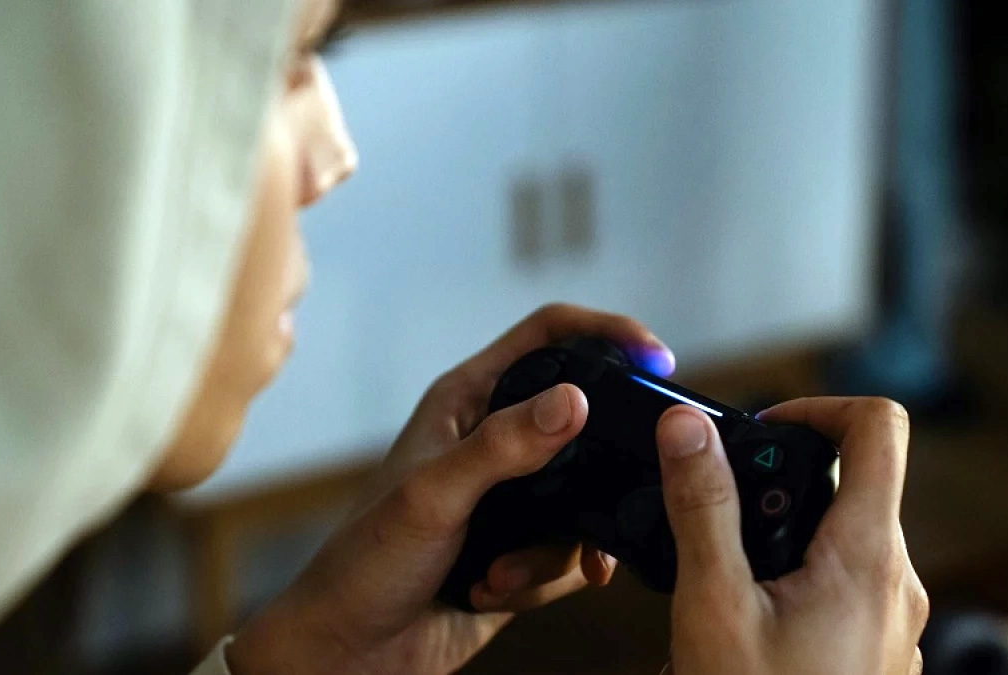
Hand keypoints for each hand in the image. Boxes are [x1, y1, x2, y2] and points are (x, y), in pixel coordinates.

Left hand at [228, 304, 674, 674]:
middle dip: (603, 460)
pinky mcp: (525, 549)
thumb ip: (503, 447)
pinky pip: (573, 552)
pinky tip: (498, 593)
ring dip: (553, 548)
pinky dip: (548, 579)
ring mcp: (514, 498)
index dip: (606, 332)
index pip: (549, 336)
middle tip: (627, 482)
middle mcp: (495, 441)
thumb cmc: (364, 563)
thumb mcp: (434, 497)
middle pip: (583, 419)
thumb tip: (574, 400)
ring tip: (497, 573)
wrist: (351, 654)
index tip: (657, 358)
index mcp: (467, 402)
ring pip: (586, 498)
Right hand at [655, 397, 927, 674]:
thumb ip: (703, 508)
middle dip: (783, 486)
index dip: (819, 407)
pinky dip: (801, 582)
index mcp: (867, 557)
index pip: (880, 426)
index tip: (766, 432)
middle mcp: (896, 584)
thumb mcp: (715, 605)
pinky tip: (756, 618)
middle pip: (853, 485)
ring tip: (732, 579)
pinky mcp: (879, 650)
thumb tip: (687, 427)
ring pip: (845, 540)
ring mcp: (894, 621)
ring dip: (787, 537)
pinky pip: (847, 588)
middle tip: (725, 518)